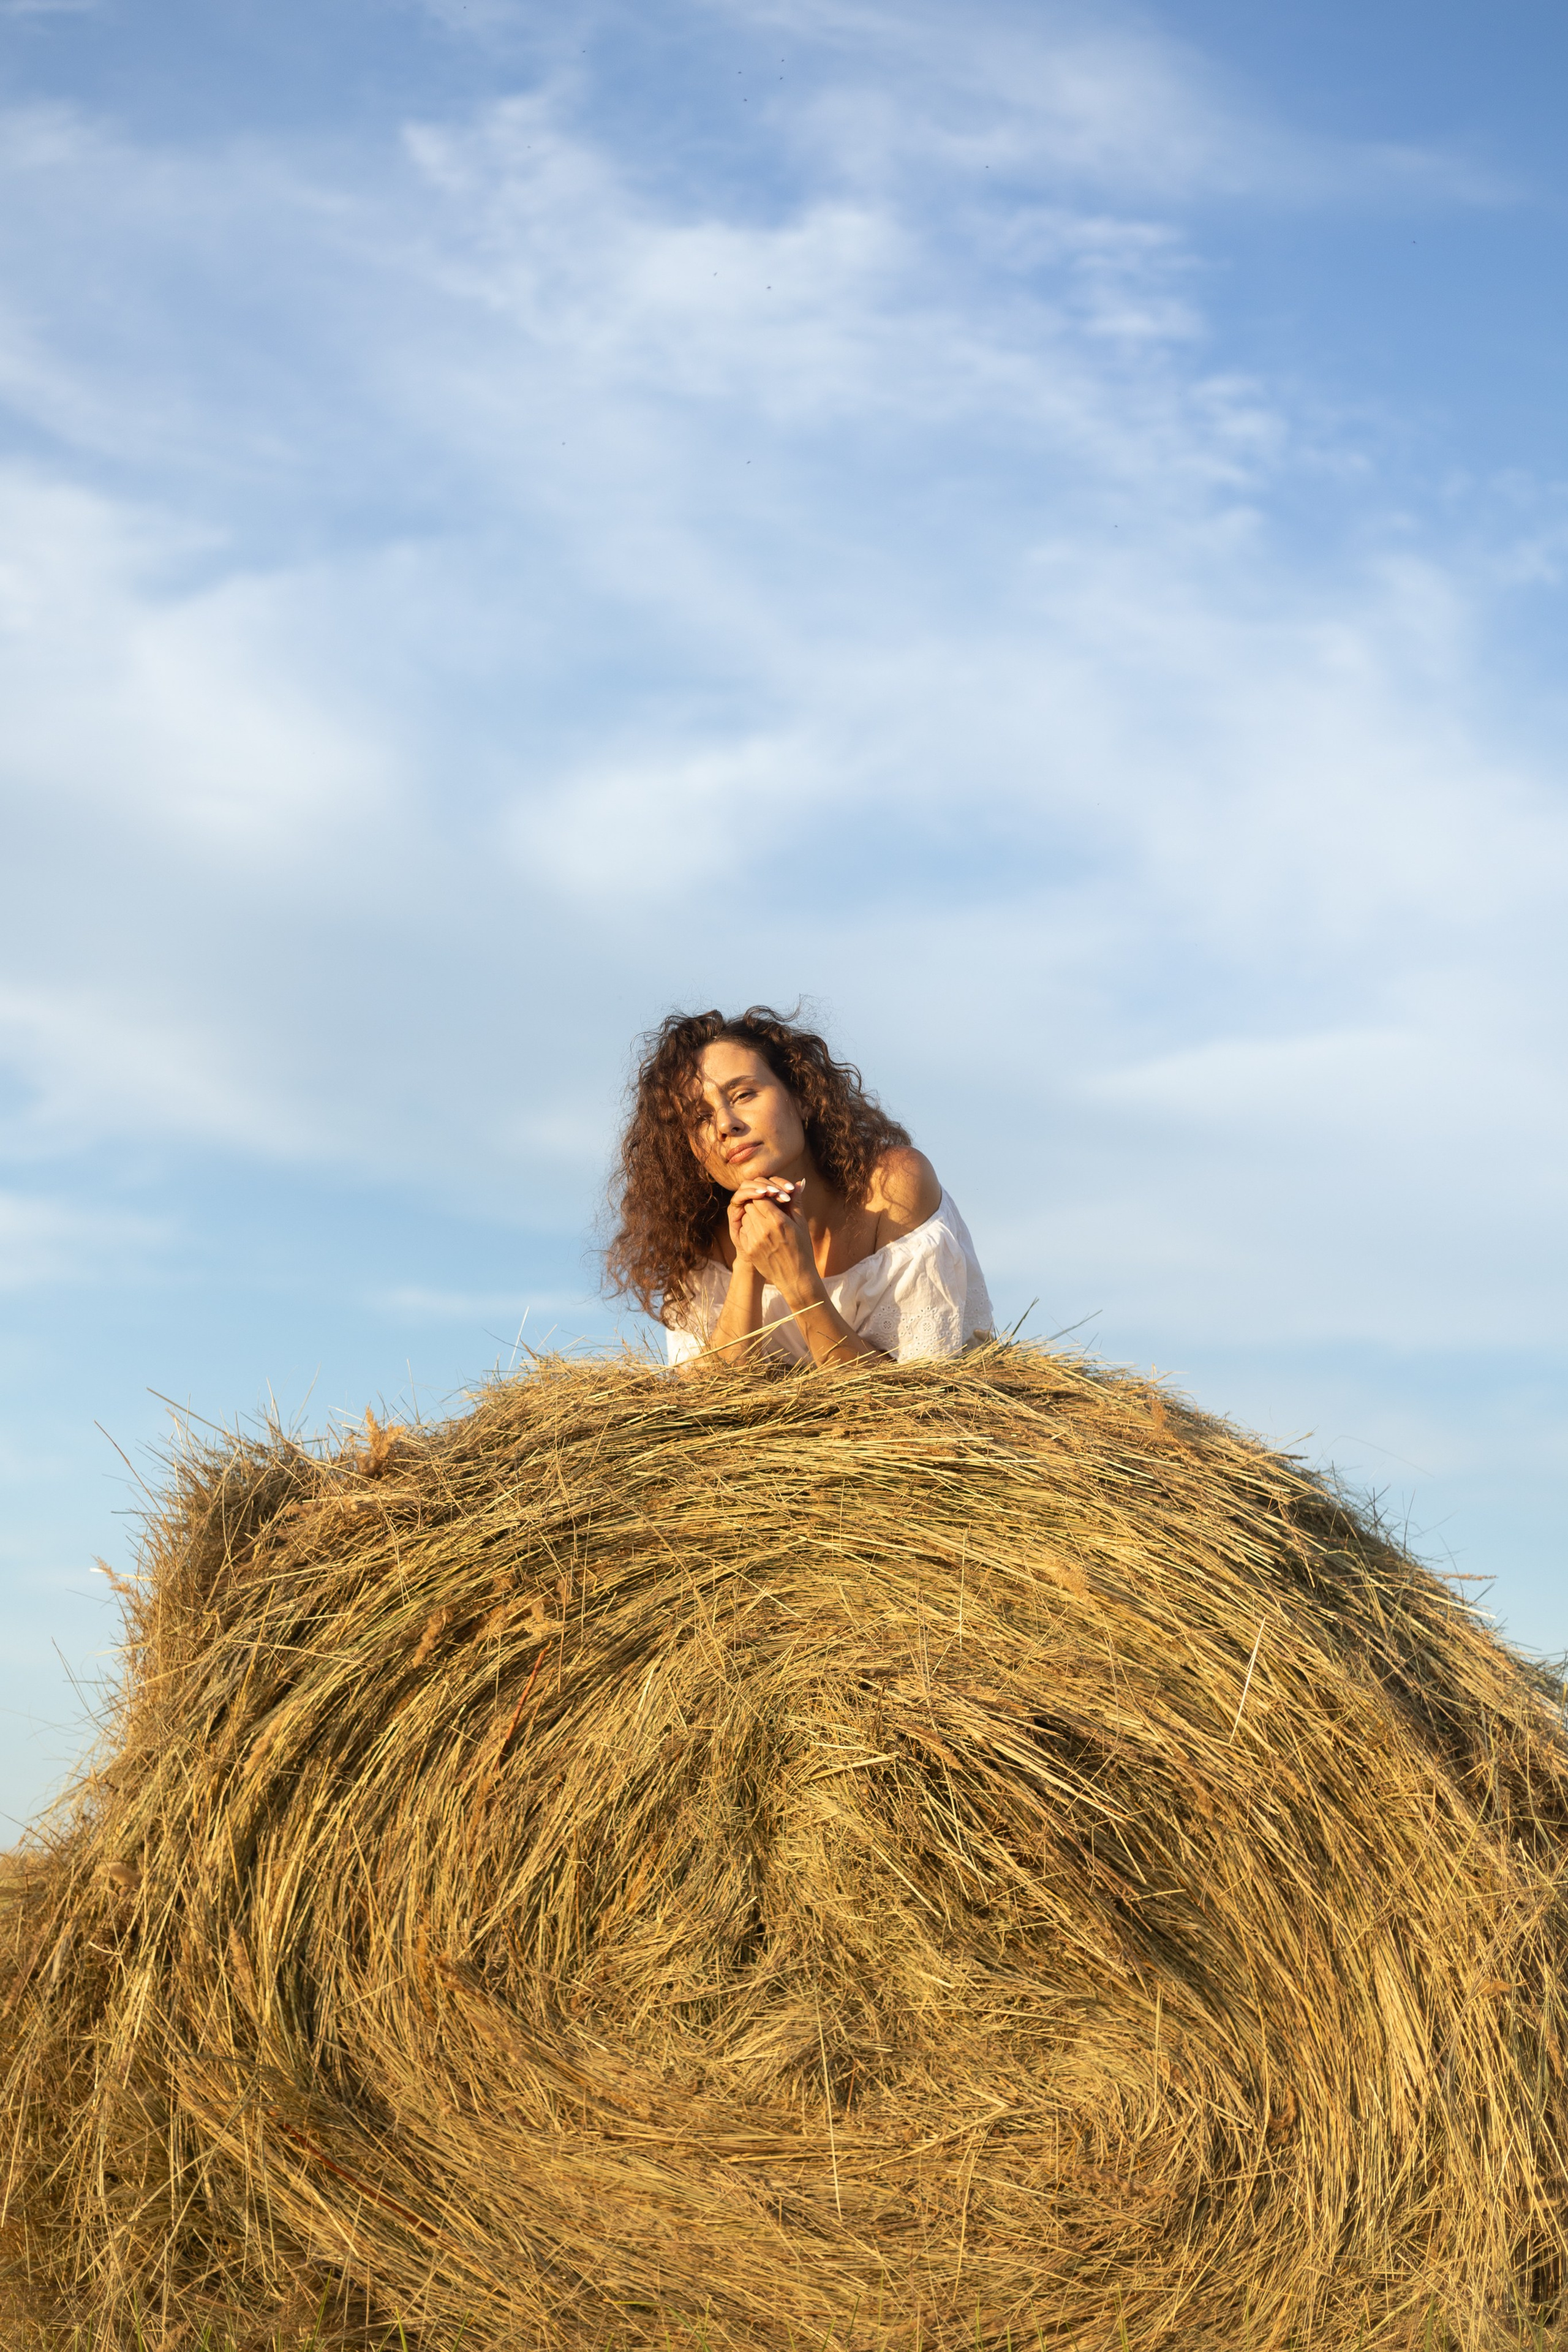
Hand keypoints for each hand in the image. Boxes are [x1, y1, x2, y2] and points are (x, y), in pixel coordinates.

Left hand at [726, 1180, 819, 1302]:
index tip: (771, 1198)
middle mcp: (763, 1230)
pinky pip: (743, 1230)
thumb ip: (796, 1202)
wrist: (795, 1278)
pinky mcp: (749, 1249)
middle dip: (757, 1203)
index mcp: (778, 1221)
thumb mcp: (801, 1224)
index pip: (761, 1197)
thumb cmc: (802, 1250)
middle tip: (767, 1208)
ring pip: (745, 1217)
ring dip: (752, 1215)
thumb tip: (798, 1181)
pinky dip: (749, 1228)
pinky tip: (761, 1234)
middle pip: (750, 1205)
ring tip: (765, 1222)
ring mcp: (754, 1240)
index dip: (765, 1195)